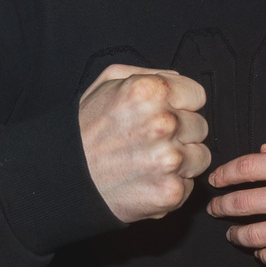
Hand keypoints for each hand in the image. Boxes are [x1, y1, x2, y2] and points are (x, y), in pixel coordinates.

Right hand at [79, 65, 209, 222]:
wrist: (65, 176)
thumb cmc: (87, 128)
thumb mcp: (108, 83)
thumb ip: (150, 74)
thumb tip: (181, 81)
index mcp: (152, 91)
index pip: (197, 96)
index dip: (181, 105)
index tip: (162, 115)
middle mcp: (164, 123)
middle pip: (200, 126)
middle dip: (181, 133)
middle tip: (149, 141)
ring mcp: (169, 160)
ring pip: (201, 156)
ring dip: (181, 160)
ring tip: (149, 161)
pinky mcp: (170, 192)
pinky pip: (189, 185)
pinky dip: (172, 185)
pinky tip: (147, 181)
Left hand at [207, 147, 265, 266]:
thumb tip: (262, 151)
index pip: (246, 167)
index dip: (223, 175)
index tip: (215, 182)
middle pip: (242, 203)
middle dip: (221, 207)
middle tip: (215, 209)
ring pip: (253, 235)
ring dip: (237, 235)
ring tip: (233, 234)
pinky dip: (263, 255)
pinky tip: (262, 251)